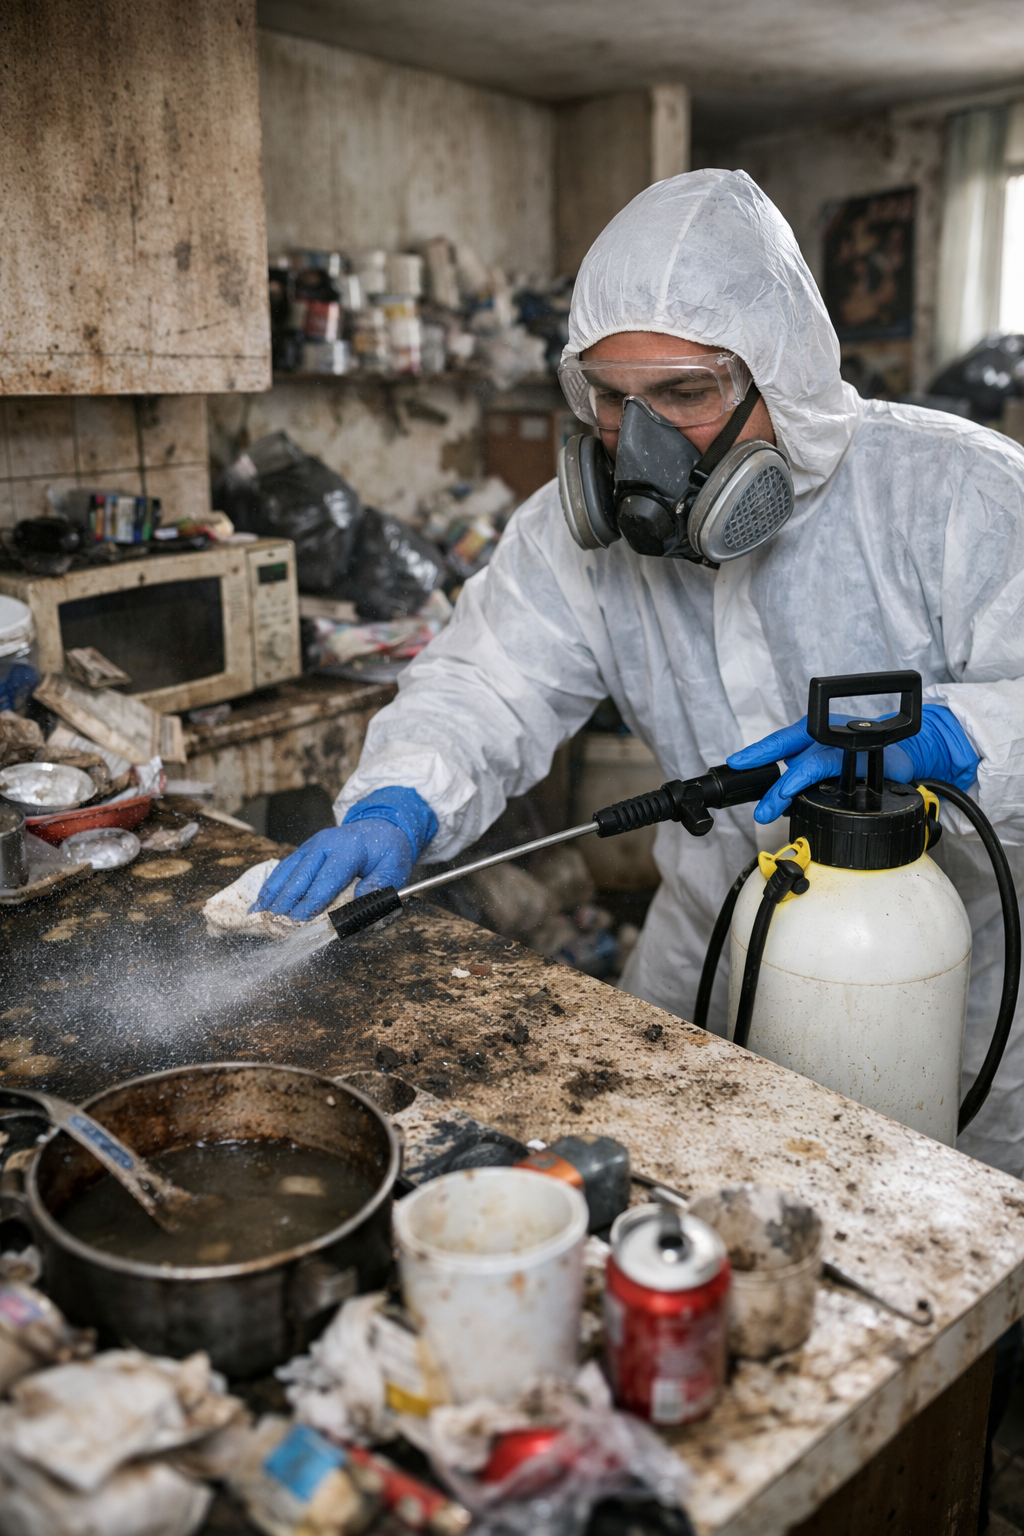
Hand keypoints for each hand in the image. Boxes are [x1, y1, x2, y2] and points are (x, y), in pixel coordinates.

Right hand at [251, 821, 414, 921]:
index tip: (300, 918)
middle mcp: (326, 844)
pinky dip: (273, 884)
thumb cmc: (387, 849)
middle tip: (276, 921)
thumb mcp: (396, 866)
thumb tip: (363, 900)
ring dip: (273, 892)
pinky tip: (262, 899)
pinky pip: (285, 867)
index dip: (312, 900)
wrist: (381, 825)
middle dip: (287, 899)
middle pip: (301, 874)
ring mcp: (312, 845)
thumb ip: (381, 885)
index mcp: (349, 849)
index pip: (327, 878)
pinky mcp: (305, 850)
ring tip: (259, 912)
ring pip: (288, 870)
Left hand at [727, 705, 978, 823]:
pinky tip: (820, 797)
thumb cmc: (858, 757)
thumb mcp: (822, 762)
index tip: (737, 762)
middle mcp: (826, 736)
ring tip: (778, 803)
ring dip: (794, 784)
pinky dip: (829, 785)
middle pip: (793, 753)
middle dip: (774, 784)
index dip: (757, 751)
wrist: (902, 753)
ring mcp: (845, 746)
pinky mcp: (866, 759)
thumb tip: (775, 799)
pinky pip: (844, 772)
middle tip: (761, 808)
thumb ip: (800, 775)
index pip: (779, 741)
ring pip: (815, 763)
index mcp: (811, 733)